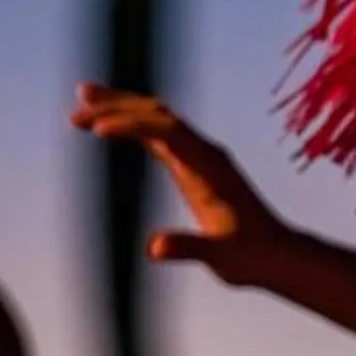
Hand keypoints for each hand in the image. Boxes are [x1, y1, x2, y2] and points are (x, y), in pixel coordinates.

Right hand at [70, 86, 294, 285]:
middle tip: (79, 99)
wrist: (276, 255)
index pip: (166, 131)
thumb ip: (188, 248)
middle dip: (118, 104)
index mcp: (209, 165)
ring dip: (121, 109)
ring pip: (156, 119)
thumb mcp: (219, 257)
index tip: (98, 129)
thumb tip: (154, 247)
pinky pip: (160, 136)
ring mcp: (200, 156)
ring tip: (81, 105)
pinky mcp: (195, 166)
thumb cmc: (250, 256)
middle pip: (157, 114)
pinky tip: (108, 128)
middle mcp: (204, 152)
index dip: (132, 125)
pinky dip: (132, 127)